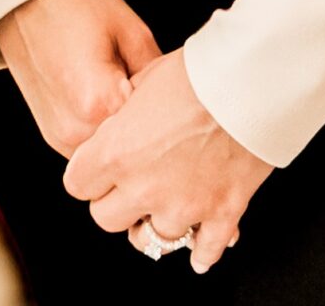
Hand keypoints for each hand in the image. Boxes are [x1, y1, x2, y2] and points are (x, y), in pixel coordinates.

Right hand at [0, 0, 162, 157]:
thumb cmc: (77, 4)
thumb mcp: (131, 31)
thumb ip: (159, 78)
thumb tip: (177, 108)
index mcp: (98, 104)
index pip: (155, 133)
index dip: (169, 112)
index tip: (170, 93)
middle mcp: (75, 132)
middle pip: (133, 150)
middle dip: (148, 128)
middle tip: (151, 93)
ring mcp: (59, 138)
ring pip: (112, 156)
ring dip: (125, 135)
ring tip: (124, 90)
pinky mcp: (52, 136)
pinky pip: (92, 147)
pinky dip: (104, 131)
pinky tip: (106, 97)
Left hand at [63, 48, 270, 272]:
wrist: (247, 84)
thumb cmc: (195, 73)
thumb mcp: (143, 80)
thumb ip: (123, 111)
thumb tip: (120, 122)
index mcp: (117, 152)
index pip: (77, 184)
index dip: (87, 173)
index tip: (96, 167)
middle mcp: (144, 187)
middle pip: (106, 218)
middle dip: (114, 201)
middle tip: (127, 186)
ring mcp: (184, 207)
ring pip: (153, 239)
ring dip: (156, 223)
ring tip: (164, 207)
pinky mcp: (221, 215)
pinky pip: (205, 251)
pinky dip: (201, 252)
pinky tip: (198, 249)